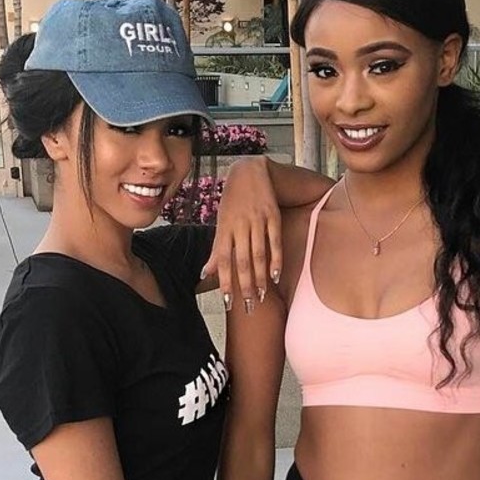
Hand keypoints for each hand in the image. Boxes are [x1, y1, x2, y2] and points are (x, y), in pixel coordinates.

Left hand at [201, 157, 281, 311]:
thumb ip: (215, 250)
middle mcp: (240, 226)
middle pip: (241, 261)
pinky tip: (275, 276)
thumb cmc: (233, 203)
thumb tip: (203, 274)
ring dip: (259, 278)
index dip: (224, 281)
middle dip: (244, 286)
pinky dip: (275, 259)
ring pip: (258, 254)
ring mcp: (257, 221)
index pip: (223, 260)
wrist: (249, 171)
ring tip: (260, 296)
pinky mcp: (272, 216)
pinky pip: (274, 242)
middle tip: (247, 307)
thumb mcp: (221, 224)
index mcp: (224, 229)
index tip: (228, 302)